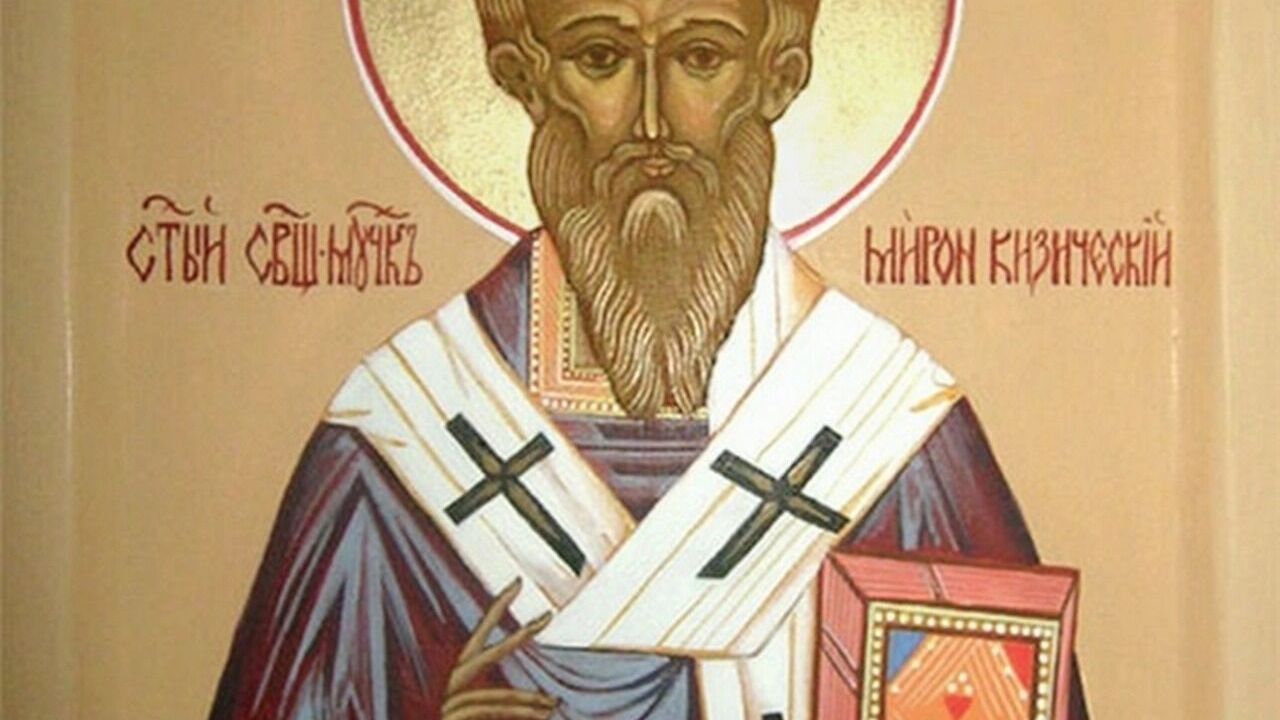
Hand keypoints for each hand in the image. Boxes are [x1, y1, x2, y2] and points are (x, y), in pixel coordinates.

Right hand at [442, 578, 556, 719]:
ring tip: (553, 705)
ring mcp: (453, 696)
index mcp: (455, 667)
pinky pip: (496, 711)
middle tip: (548, 616)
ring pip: (503, 695)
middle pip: (495, 651)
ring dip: (531, 702)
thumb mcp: (455, 702)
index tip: (518, 582)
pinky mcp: (455, 715)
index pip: (482, 628)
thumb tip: (517, 692)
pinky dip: (522, 714)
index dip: (500, 604)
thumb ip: (479, 692)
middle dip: (524, 633)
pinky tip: (543, 716)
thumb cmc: (431, 715)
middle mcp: (454, 675)